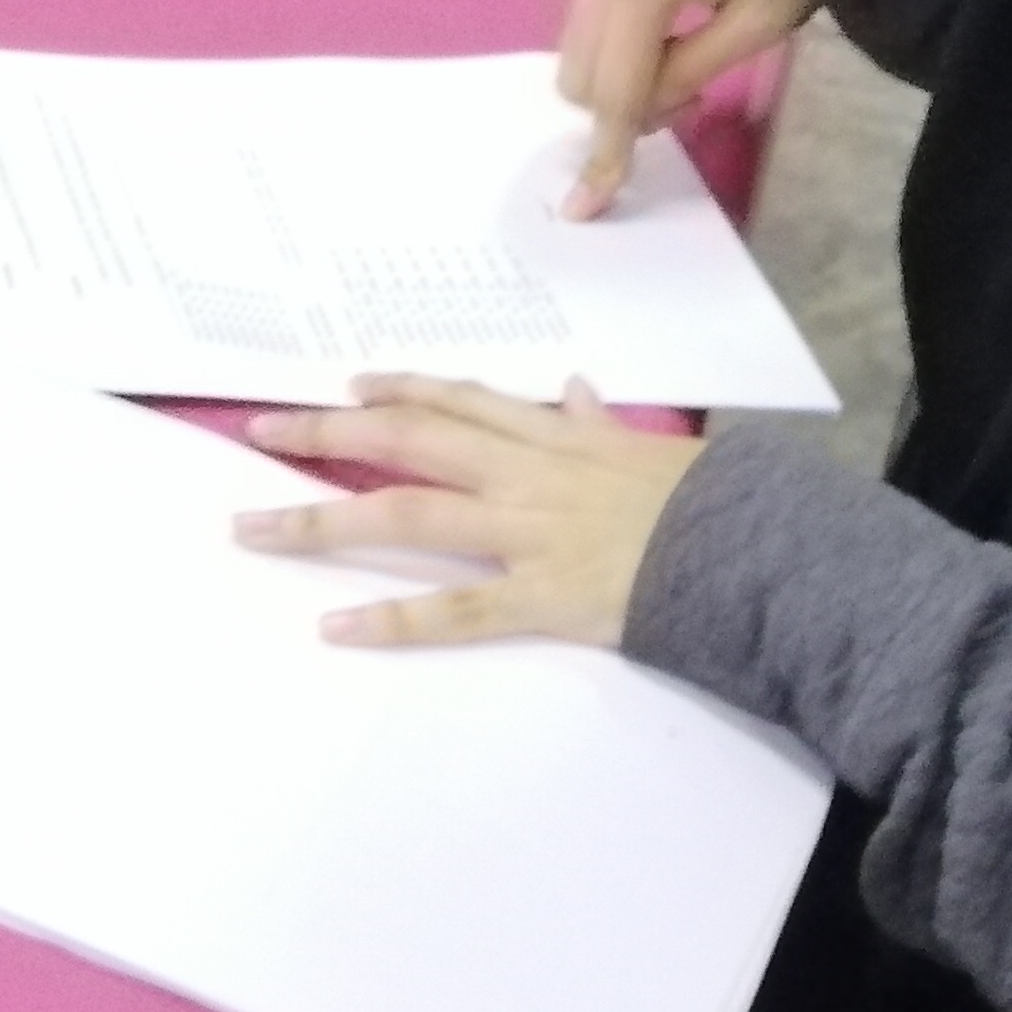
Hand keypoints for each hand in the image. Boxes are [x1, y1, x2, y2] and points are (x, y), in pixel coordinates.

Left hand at [233, 376, 703, 647]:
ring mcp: (526, 535)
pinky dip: (393, 620)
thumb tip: (575, 391)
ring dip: (322, 522)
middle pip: (406, 443)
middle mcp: (523, 476)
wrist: (757, 550)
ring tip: (254, 530)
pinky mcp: (542, 598)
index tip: (349, 385)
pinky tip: (336, 626)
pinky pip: (455, 610)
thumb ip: (598, 423)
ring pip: (407, 517)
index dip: (399, 389)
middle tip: (260, 431)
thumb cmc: (708, 500)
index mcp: (551, 439)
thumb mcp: (651, 446)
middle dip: (328, 434)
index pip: (459, 401)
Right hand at [553, 0, 820, 217]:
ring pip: (577, 55)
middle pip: (581, 78)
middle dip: (624, 111)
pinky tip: (664, 39)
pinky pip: (586, 26)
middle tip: (692, 95)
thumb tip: (646, 110)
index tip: (588, 206)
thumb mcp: (757, 24)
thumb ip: (691, 71)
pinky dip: (616, 53)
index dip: (607, 152)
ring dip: (619, 82)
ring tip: (684, 63)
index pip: (615, 90)